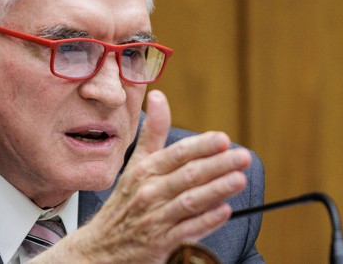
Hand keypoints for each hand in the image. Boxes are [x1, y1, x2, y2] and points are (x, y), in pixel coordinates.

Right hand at [33, 90, 251, 262]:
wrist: (100, 247)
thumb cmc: (125, 201)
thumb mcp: (136, 164)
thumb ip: (153, 132)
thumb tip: (158, 95)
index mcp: (144, 170)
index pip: (176, 154)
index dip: (200, 146)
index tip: (222, 139)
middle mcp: (148, 192)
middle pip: (187, 176)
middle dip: (217, 165)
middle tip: (242, 157)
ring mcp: (154, 218)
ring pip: (189, 201)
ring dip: (216, 190)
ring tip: (238, 179)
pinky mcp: (160, 243)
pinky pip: (187, 230)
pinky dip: (206, 221)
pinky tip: (224, 211)